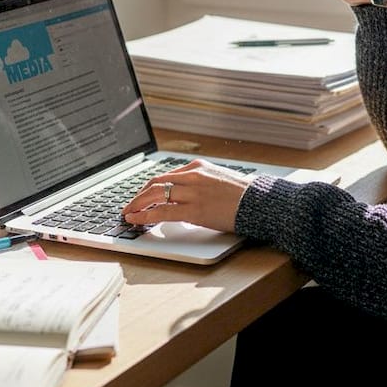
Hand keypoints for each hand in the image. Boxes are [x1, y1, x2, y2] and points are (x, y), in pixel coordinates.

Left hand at [121, 159, 253, 232]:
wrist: (258, 202)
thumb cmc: (242, 195)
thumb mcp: (218, 179)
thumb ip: (199, 183)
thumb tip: (183, 196)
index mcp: (197, 167)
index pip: (165, 176)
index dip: (148, 188)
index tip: (140, 197)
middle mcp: (192, 175)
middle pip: (155, 183)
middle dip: (137, 196)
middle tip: (128, 207)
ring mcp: (193, 192)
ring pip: (154, 194)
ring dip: (137, 205)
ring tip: (128, 214)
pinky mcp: (194, 210)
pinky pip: (162, 211)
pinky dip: (146, 215)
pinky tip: (137, 220)